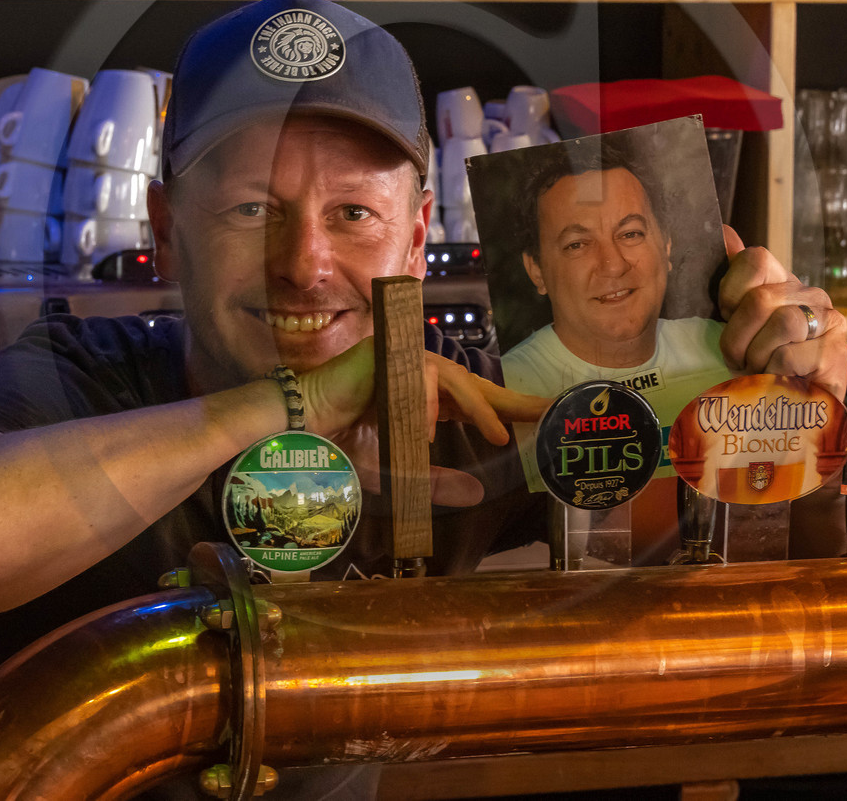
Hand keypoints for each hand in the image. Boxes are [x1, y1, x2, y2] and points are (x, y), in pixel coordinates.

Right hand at [298, 338, 550, 505]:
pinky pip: (420, 378)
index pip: (476, 399)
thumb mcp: (398, 470)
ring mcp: (403, 360)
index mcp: (426, 398)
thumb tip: (476, 492)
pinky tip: (425, 433)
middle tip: (547, 412)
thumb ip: (434, 480)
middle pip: (476, 385)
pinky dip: (427, 407)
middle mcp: (420, 375)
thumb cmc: (342, 445)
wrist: (299, 430)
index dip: (511, 407)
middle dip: (513, 401)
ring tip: (497, 437)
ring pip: (455, 380)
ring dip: (479, 409)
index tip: (547, 413)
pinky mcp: (385, 354)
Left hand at [717, 226, 846, 399]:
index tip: (726, 318)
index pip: (755, 259)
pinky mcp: (837, 355)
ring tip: (757, 369)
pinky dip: (773, 373)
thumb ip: (731, 277)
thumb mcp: (735, 320)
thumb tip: (723, 232)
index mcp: (783, 281)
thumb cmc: (757, 363)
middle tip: (736, 357)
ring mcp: (829, 322)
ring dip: (757, 355)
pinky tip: (777, 380)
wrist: (792, 411)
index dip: (730, 292)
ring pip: (783, 323)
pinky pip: (791, 356)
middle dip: (736, 336)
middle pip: (761, 298)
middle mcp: (810, 295)